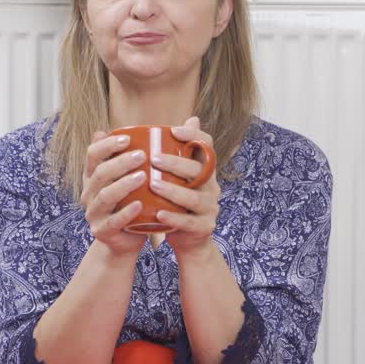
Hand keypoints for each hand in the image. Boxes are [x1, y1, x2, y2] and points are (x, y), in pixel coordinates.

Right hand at [80, 130, 148, 256]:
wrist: (127, 238)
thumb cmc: (135, 200)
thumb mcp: (135, 177)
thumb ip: (143, 153)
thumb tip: (167, 125)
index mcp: (94, 175)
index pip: (92, 154)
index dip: (107, 145)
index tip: (127, 138)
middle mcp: (90, 192)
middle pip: (99, 173)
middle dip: (120, 163)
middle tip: (141, 155)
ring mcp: (94, 212)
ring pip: (105, 196)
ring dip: (123, 185)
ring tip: (143, 177)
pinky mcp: (101, 231)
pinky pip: (113, 221)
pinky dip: (125, 212)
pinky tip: (140, 204)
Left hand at [151, 116, 219, 258]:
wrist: (188, 238)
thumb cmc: (177, 202)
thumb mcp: (176, 178)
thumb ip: (171, 154)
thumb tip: (166, 124)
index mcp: (204, 169)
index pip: (207, 145)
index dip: (194, 135)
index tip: (174, 130)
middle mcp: (211, 185)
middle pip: (199, 170)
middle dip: (176, 163)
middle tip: (154, 159)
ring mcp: (210, 207)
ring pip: (195, 197)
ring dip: (174, 190)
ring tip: (153, 185)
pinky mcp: (204, 226)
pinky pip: (190, 222)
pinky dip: (174, 218)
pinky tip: (158, 213)